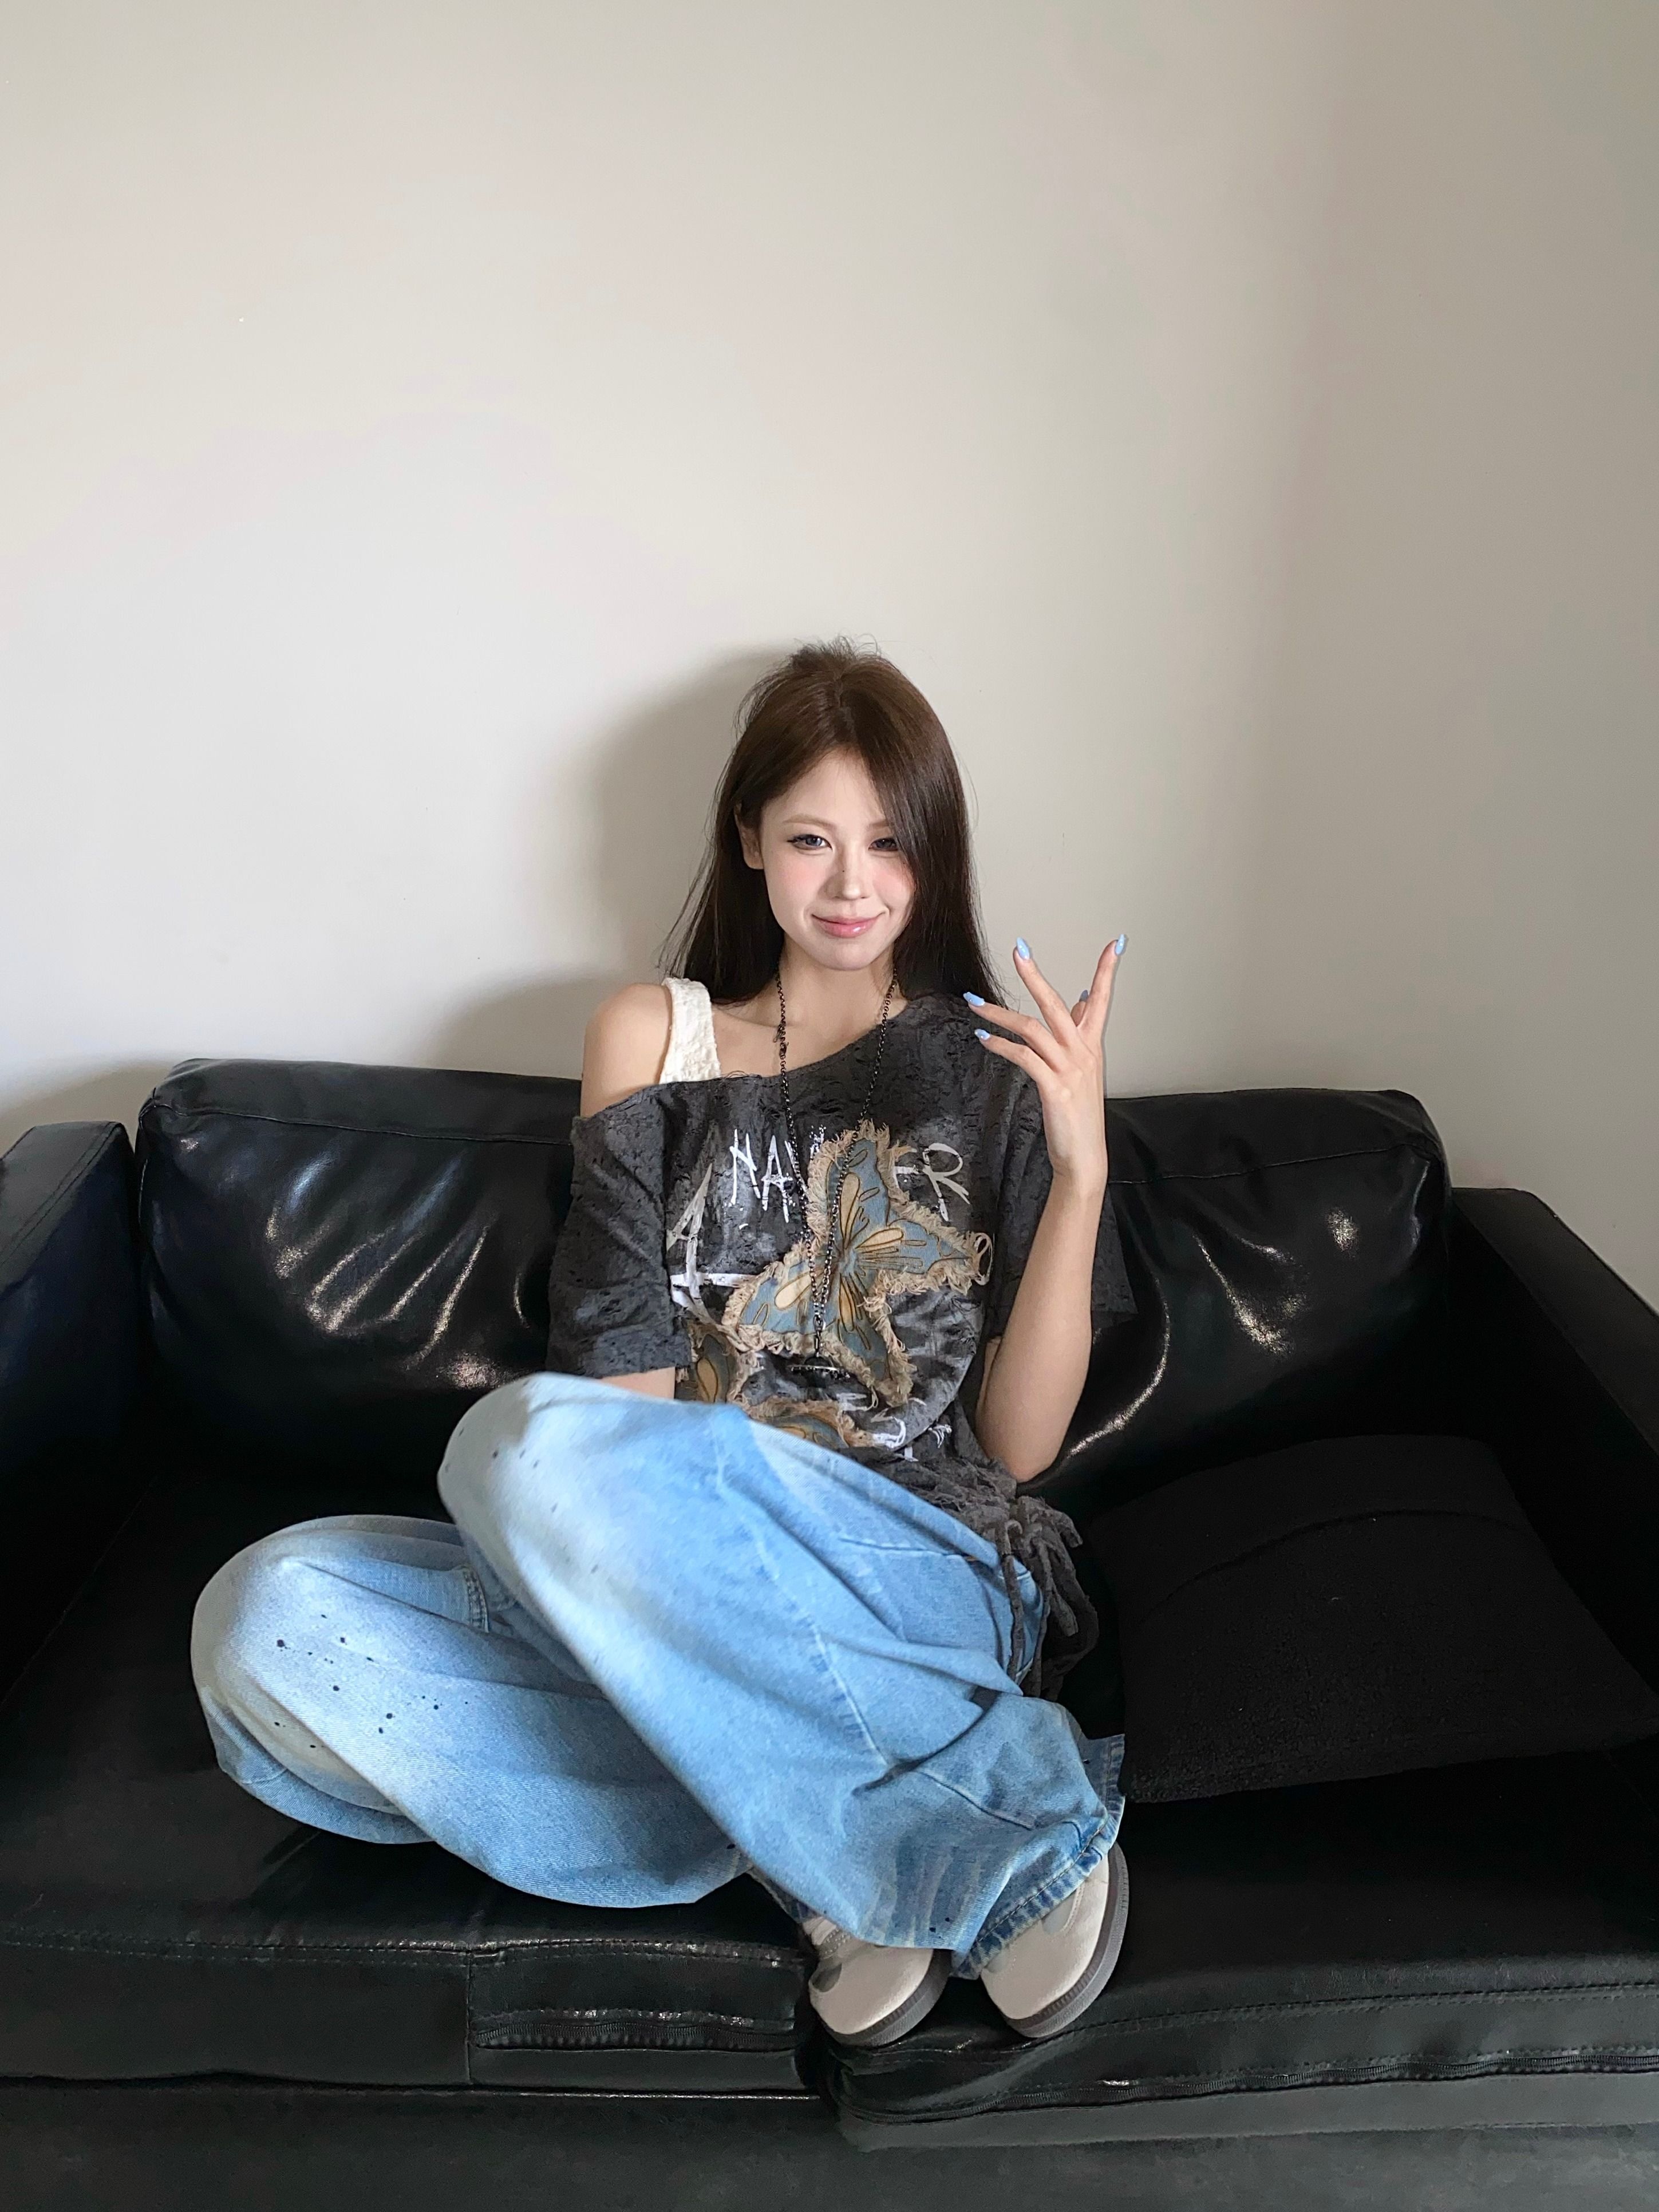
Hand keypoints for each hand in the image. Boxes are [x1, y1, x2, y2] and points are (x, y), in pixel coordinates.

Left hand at [967, 936, 1124, 1188]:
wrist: (1084, 1156)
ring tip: (973, 1002)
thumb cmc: (1079, 1113)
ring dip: (1000, 1013)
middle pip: (1057, 1005)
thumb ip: (1079, 1034)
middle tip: (1019, 950)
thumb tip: (1080, 1000)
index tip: (1115, 942)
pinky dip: (1002, 1045)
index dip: (1107, 971)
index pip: (1103, 1000)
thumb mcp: (1083, 1070)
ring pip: (1033, 1028)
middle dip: (1036, 976)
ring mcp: (1069, 1070)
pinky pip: (1024, 1058)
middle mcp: (1083, 1053)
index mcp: (1093, 1046)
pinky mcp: (1054, 1088)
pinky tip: (984, 1038)